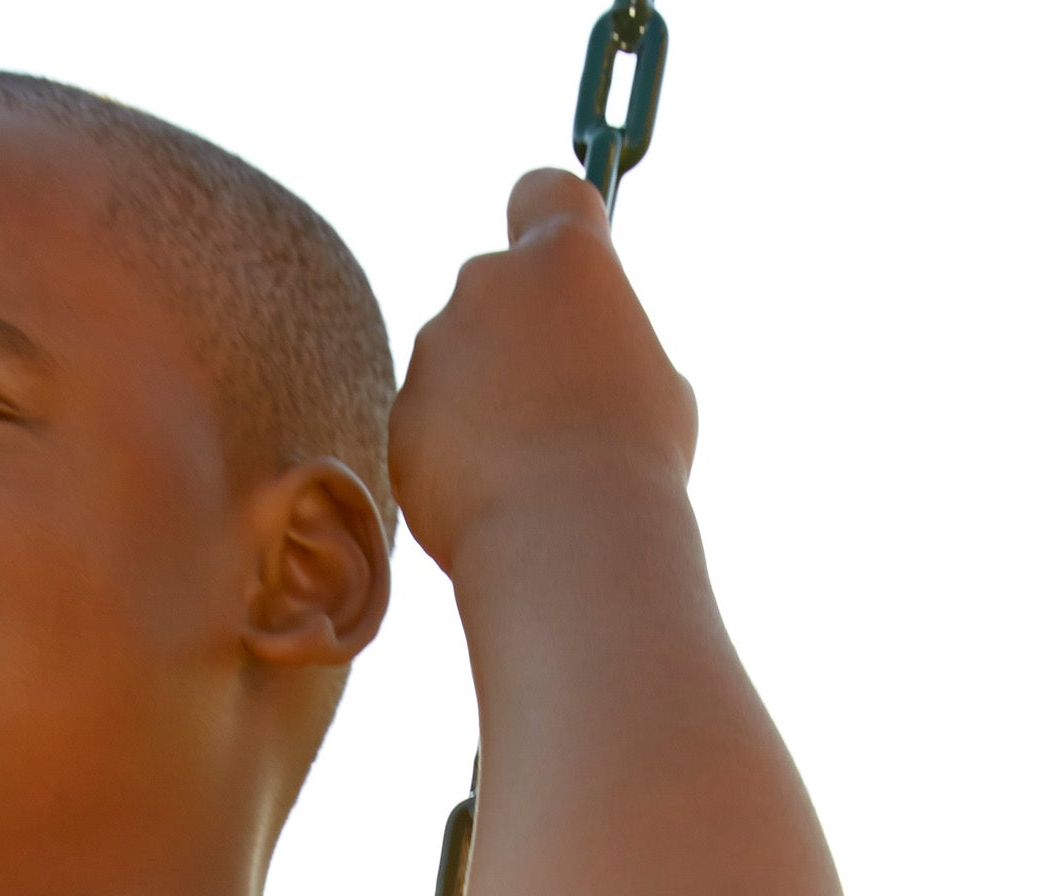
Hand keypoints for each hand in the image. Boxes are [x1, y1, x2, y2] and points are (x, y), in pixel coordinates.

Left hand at [389, 169, 696, 575]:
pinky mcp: (403, 415)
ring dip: (486, 405)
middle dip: (517, 341)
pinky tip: (496, 499)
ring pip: (461, 368)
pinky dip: (456, 458)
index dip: (548, 217)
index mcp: (566, 256)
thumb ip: (610, 349)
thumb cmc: (634, 463)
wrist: (566, 538)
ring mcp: (436, 348)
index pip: (543, 192)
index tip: (558, 255)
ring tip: (533, 472)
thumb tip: (593, 359)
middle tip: (560, 409)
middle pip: (498, 295)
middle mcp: (488, 282)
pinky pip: (432, 429)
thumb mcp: (658, 387)